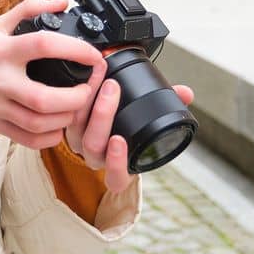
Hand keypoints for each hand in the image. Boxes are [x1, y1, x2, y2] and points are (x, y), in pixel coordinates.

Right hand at [0, 0, 104, 150]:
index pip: (43, 45)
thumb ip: (29, 9)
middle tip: (87, 89)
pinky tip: (58, 125)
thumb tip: (61, 2)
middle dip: (75, 97)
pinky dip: (50, 137)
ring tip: (75, 107)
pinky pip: (28, 139)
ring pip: (38, 123)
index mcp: (2, 51)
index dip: (74, 49)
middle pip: (43, 98)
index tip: (93, 55)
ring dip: (65, 118)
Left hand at [66, 76, 194, 194]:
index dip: (116, 162)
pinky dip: (78, 93)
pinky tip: (88, 77)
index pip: (116, 176)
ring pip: (77, 126)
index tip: (119, 140)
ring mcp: (77, 140)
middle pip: (93, 143)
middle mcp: (95, 157)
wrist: (105, 127)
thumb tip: (187, 93)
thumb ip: (170, 111)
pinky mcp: (66, 122)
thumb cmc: (132, 130)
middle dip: (103, 114)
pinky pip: (67, 112)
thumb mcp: (151, 126)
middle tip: (114, 87)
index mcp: (118, 168)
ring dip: (89, 99)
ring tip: (103, 77)